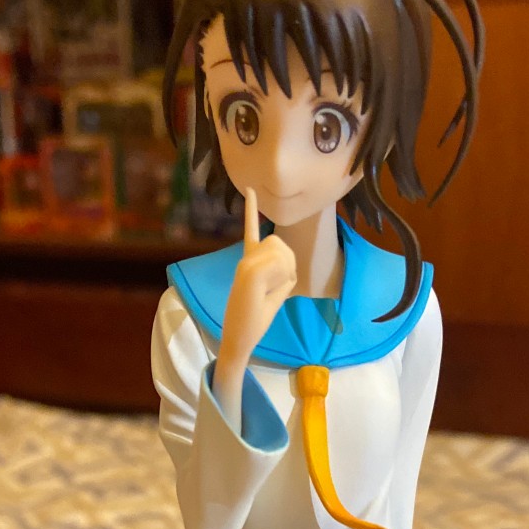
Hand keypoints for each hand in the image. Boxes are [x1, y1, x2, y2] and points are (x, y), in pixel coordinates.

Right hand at [217, 189, 296, 375]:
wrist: (238, 338)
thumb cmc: (254, 320)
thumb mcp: (274, 296)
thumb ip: (284, 277)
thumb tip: (289, 266)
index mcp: (249, 262)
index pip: (252, 232)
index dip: (251, 211)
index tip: (250, 191)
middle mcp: (246, 259)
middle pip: (281, 245)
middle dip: (289, 266)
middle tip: (274, 290)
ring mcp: (246, 265)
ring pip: (281, 254)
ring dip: (285, 274)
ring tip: (268, 294)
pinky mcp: (248, 273)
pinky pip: (270, 258)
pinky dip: (273, 263)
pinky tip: (255, 234)